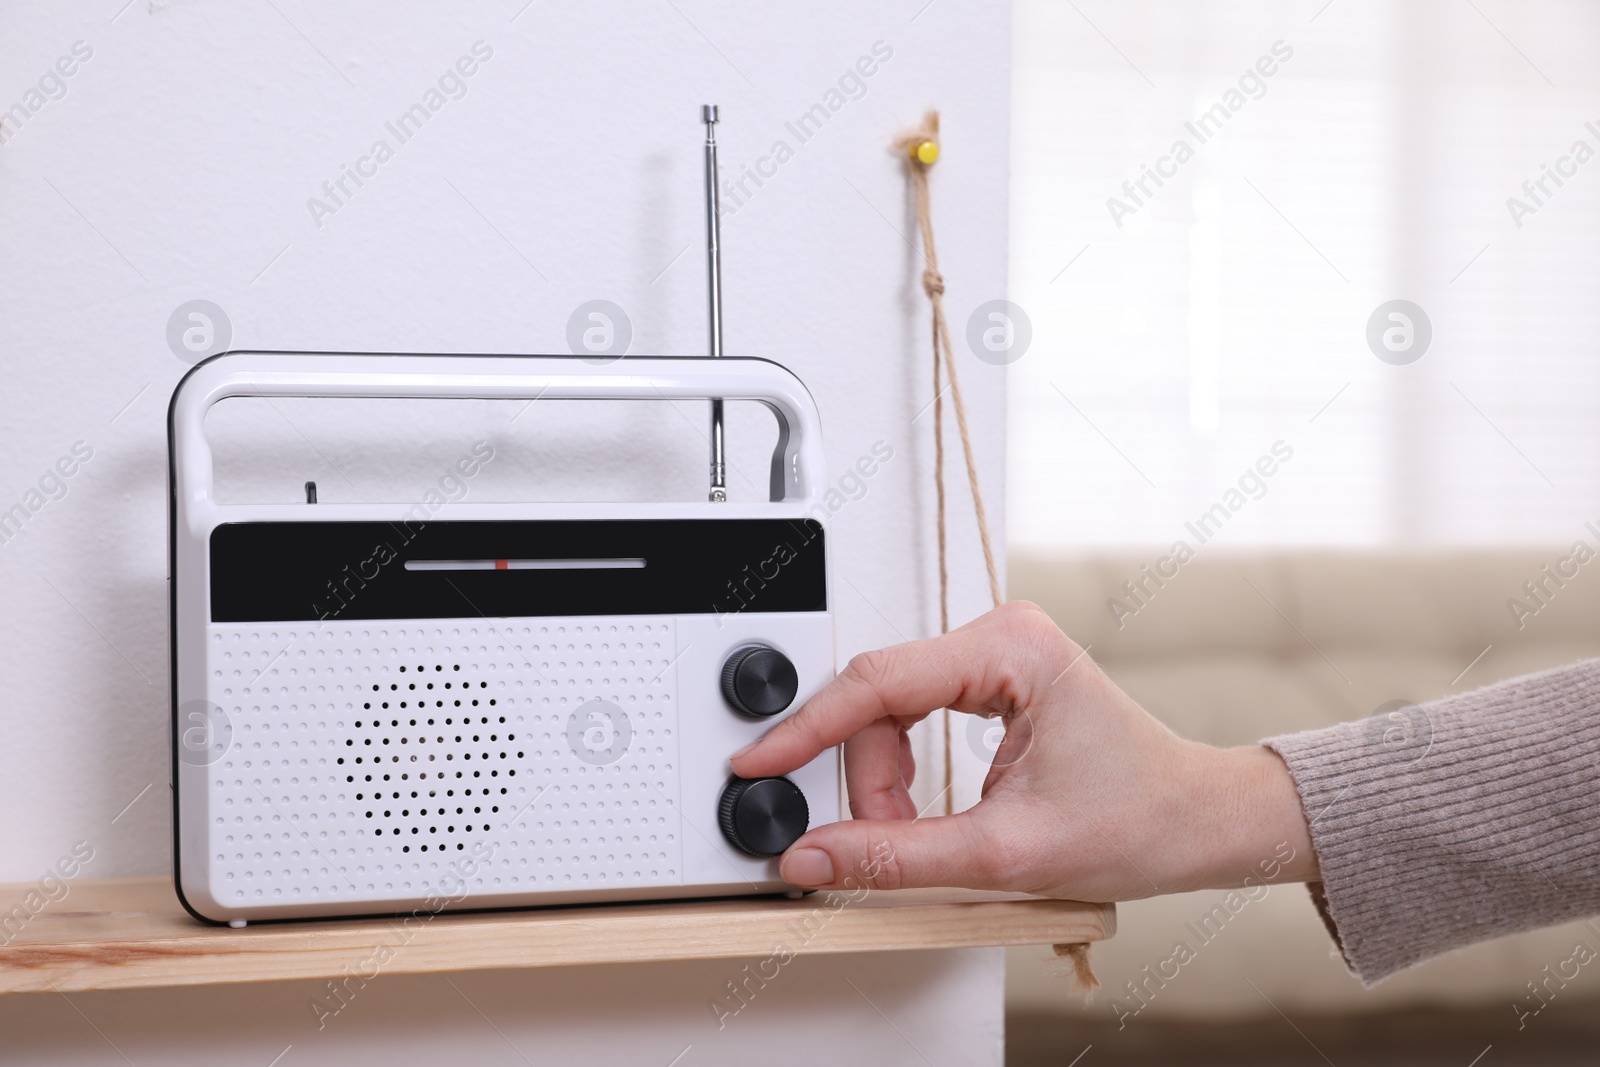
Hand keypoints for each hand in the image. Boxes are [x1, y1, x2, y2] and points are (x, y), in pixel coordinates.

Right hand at [729, 602, 1318, 898]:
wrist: (1197, 823)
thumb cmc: (1140, 818)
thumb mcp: (1006, 853)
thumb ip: (897, 855)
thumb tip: (816, 852)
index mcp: (1010, 649)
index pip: (879, 682)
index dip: (809, 729)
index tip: (760, 760)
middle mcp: (1000, 636)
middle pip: (879, 701)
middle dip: (869, 781)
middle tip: (878, 838)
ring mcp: (994, 655)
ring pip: (890, 715)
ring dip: (887, 783)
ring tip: (915, 832)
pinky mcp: (991, 680)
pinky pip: (912, 718)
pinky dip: (902, 772)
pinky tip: (919, 808)